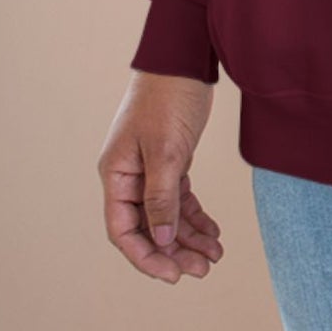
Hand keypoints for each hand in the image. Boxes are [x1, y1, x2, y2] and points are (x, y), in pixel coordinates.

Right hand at [98, 70, 225, 282]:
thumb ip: (161, 198)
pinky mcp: (170, 160)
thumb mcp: (166, 151)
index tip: (173, 275)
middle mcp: (128, 176)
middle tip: (204, 268)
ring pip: (167, 215)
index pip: (124, 231)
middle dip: (175, 251)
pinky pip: (179, 198)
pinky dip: (195, 216)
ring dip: (189, 237)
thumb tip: (162, 241)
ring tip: (215, 255)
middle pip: (147, 228)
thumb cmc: (168, 97)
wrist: (185, 55)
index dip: (146, 257)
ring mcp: (149, 168)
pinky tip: (213, 232)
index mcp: (115, 174)